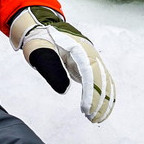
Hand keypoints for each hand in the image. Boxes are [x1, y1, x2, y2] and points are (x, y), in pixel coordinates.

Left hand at [9, 6, 116, 122]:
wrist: (40, 25)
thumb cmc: (39, 38)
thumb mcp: (40, 52)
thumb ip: (52, 69)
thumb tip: (64, 89)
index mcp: (79, 48)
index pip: (90, 73)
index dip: (91, 93)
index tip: (87, 109)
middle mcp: (89, 53)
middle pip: (101, 78)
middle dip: (101, 100)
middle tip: (94, 119)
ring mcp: (90, 58)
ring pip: (103, 80)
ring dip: (103, 99)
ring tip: (98, 117)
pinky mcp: (86, 63)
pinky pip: (98, 79)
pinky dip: (101, 93)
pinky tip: (99, 106)